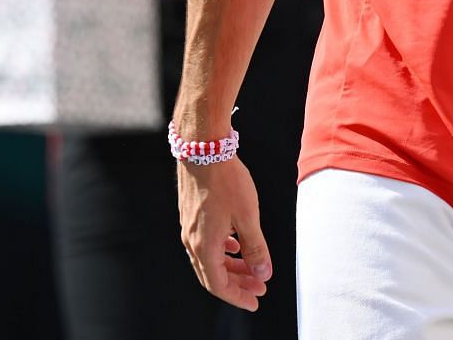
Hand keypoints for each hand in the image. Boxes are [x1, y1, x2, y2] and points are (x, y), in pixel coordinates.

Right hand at [178, 158, 272, 310]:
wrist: (204, 150)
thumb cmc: (226, 181)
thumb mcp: (248, 216)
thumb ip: (256, 247)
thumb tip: (263, 273)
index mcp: (204, 246)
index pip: (218, 284)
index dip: (237, 296)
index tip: (255, 301)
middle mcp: (192, 241)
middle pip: (214, 274)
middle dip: (238, 283)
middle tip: (260, 287)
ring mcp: (190, 229)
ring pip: (211, 258)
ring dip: (232, 266)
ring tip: (253, 268)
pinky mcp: (192, 216)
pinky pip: (207, 243)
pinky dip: (224, 250)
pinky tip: (236, 245)